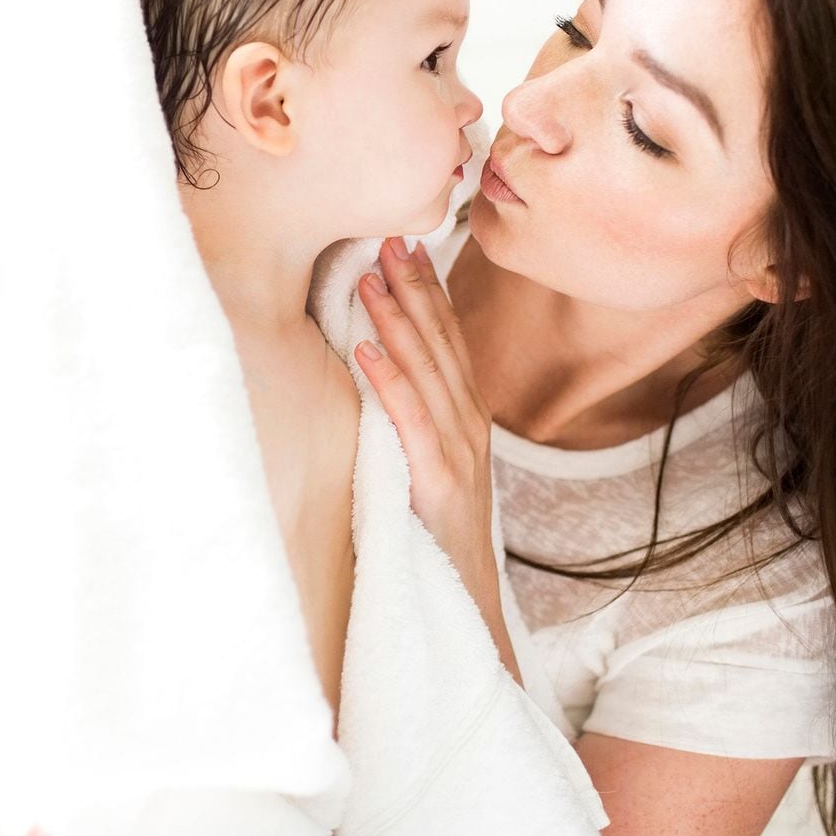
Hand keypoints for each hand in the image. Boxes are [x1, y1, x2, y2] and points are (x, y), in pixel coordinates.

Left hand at [355, 236, 520, 683]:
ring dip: (398, 322)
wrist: (467, 598)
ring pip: (428, 373)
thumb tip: (384, 368)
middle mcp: (469, 424)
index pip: (449, 340)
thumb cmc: (441, 526)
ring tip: (370, 276)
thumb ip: (420, 416)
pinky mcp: (438, 485)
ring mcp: (459, 453)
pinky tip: (366, 351)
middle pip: (441, 344)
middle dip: (414, 289)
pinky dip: (390, 385)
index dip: (429, 292)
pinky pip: (412, 426)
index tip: (407, 245)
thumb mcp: (434, 460)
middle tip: (389, 237)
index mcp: (467, 415)